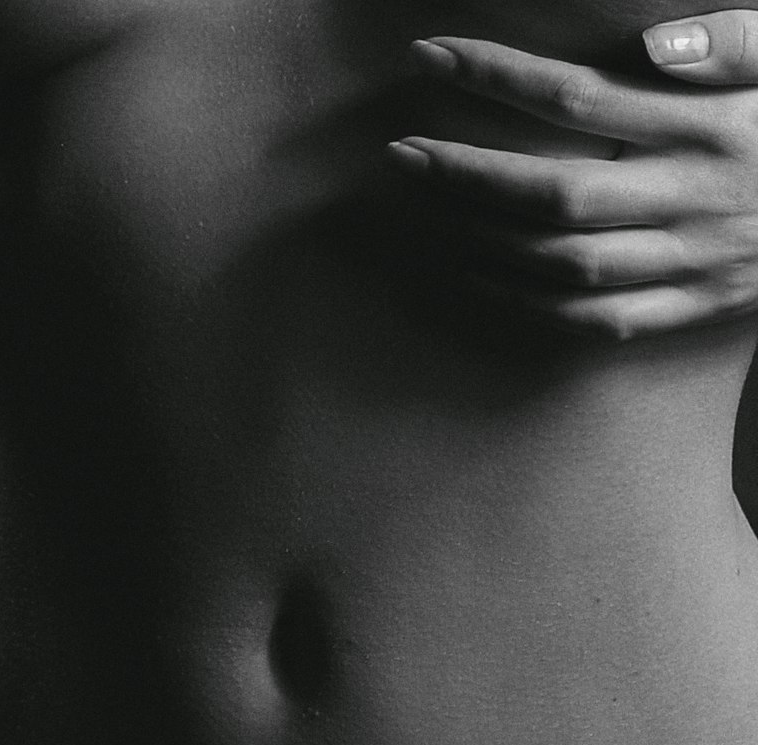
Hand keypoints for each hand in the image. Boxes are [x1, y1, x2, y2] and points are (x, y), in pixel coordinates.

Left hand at [388, 24, 757, 338]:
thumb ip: (734, 40)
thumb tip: (655, 46)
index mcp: (709, 127)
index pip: (581, 97)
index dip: (498, 77)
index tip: (429, 57)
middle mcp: (693, 200)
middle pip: (556, 194)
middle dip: (467, 176)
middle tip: (401, 157)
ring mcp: (690, 264)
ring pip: (564, 268)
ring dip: (481, 246)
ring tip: (421, 219)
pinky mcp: (690, 310)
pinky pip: (593, 324)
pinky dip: (525, 308)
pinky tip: (474, 281)